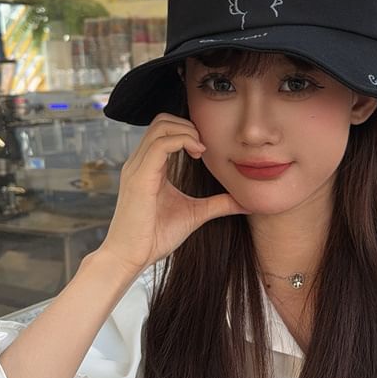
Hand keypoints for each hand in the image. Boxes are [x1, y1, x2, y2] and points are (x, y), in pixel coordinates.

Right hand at [99, 112, 248, 277]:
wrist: (131, 257)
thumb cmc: (156, 237)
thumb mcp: (194, 214)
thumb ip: (218, 204)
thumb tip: (245, 202)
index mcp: (149, 167)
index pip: (165, 130)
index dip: (188, 131)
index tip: (205, 150)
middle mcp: (139, 162)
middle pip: (161, 120)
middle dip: (188, 126)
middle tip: (205, 148)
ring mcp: (137, 167)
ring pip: (161, 126)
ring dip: (187, 131)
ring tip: (202, 151)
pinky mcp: (139, 177)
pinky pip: (161, 144)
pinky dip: (183, 141)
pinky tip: (198, 154)